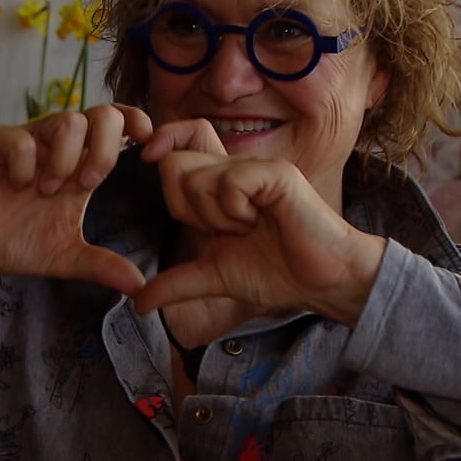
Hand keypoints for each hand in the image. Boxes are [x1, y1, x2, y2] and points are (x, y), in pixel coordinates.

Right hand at [0, 104, 153, 294]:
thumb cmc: (14, 241)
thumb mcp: (67, 257)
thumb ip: (103, 266)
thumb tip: (141, 288)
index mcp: (81, 163)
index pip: (119, 123)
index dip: (138, 123)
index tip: (146, 151)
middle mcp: (59, 145)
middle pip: (102, 114)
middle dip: (104, 150)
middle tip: (87, 184)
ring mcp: (28, 139)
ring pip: (67, 120)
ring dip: (64, 160)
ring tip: (46, 191)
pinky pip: (22, 140)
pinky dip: (24, 166)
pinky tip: (14, 186)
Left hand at [133, 152, 386, 325]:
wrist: (322, 281)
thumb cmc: (277, 274)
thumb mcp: (215, 277)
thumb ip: (177, 283)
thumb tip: (138, 303)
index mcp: (219, 186)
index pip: (172, 157)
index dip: (166, 179)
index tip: (171, 199)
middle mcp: (234, 169)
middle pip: (175, 164)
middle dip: (187, 208)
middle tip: (221, 229)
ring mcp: (255, 168)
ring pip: (198, 177)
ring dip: (216, 216)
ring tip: (247, 228)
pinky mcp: (275, 173)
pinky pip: (229, 182)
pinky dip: (236, 210)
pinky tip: (259, 221)